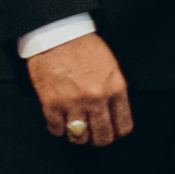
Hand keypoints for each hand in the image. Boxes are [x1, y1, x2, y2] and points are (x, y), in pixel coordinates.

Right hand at [26, 29, 131, 147]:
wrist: (57, 34)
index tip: (113, 132)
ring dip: (78, 136)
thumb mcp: (111, 66)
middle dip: (99, 139)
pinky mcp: (51, 104)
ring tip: (76, 129)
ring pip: (79, 137)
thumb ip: (114, 91)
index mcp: (114, 88)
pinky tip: (60, 120)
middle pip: (102, 137)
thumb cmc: (83, 46)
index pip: (123, 126)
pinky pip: (57, 130)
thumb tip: (115, 112)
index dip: (117, 132)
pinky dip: (58, 128)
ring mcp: (73, 103)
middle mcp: (96, 99)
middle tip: (94, 135)